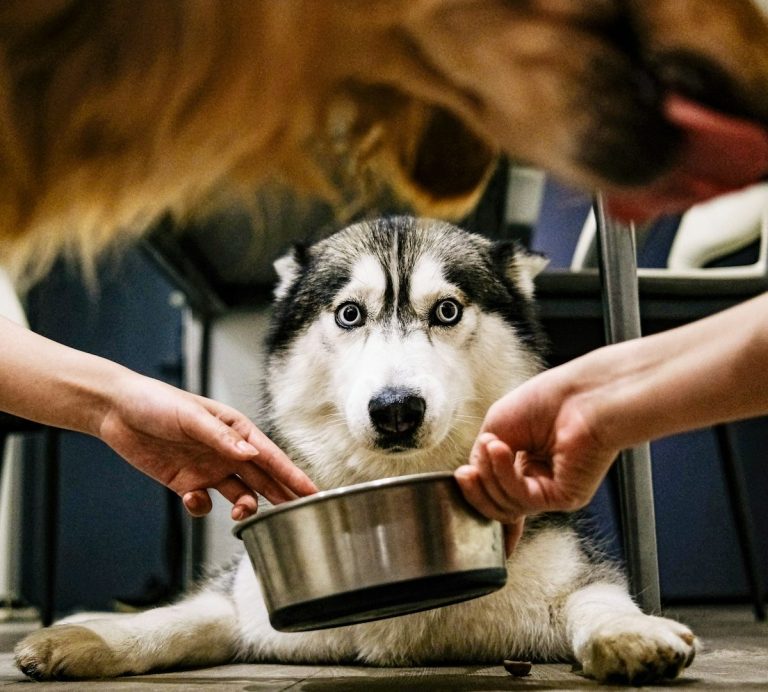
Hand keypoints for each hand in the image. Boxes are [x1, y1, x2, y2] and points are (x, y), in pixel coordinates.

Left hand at [98, 371, 316, 519]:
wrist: (116, 411)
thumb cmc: (157, 402)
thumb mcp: (191, 417)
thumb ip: (221, 437)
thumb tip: (251, 454)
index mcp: (236, 430)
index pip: (271, 457)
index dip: (293, 475)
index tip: (313, 492)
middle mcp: (227, 452)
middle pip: (263, 480)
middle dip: (281, 496)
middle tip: (299, 515)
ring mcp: (208, 469)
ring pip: (239, 496)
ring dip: (245, 508)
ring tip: (241, 516)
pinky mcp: (186, 483)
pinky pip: (204, 504)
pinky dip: (201, 507)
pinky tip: (192, 498)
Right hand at [455, 365, 619, 552]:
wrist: (578, 394)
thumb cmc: (545, 401)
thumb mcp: (496, 429)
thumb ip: (482, 460)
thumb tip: (471, 482)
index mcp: (524, 464)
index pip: (495, 492)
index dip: (476, 494)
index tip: (461, 478)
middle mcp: (538, 481)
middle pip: (496, 505)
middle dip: (476, 489)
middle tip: (466, 471)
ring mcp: (550, 492)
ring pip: (506, 505)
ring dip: (490, 475)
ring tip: (490, 446)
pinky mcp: (563, 497)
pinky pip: (523, 499)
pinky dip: (505, 476)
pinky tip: (500, 451)